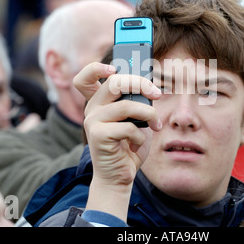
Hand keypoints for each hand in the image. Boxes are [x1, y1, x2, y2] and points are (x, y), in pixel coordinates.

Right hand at [73, 62, 161, 221]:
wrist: (119, 176)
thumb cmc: (129, 145)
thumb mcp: (135, 119)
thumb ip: (135, 101)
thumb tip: (149, 85)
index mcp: (99, 101)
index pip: (85, 77)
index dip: (97, 68)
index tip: (115, 67)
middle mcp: (92, 108)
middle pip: (114, 82)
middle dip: (141, 84)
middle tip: (157, 94)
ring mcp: (92, 121)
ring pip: (127, 105)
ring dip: (148, 115)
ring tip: (155, 125)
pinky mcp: (97, 136)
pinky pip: (128, 127)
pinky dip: (139, 136)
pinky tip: (136, 145)